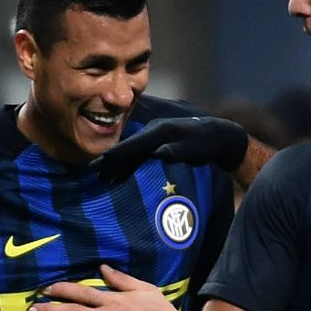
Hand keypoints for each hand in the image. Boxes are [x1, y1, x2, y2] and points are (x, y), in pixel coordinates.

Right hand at [91, 116, 247, 183]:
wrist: (216, 136)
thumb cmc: (205, 143)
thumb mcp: (193, 148)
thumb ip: (176, 151)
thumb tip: (158, 153)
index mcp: (158, 132)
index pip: (133, 144)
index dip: (116, 154)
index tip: (101, 161)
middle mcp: (153, 132)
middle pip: (128, 148)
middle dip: (110, 160)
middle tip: (93, 171)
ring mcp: (154, 138)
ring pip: (131, 153)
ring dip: (117, 166)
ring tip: (103, 178)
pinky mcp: (157, 145)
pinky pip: (138, 157)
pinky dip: (128, 166)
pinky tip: (119, 177)